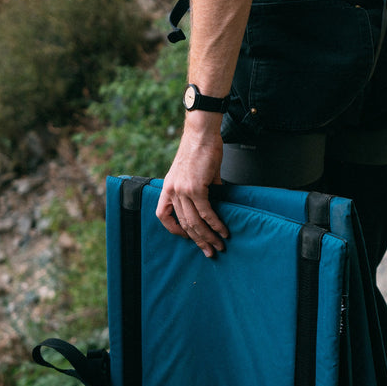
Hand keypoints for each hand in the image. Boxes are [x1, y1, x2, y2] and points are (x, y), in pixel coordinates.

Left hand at [156, 111, 229, 257]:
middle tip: (209, 251)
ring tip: (218, 246)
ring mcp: (183, 190)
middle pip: (183, 223)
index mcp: (168, 187)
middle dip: (198, 240)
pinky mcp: (196, 188)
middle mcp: (172, 191)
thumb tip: (214, 202)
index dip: (174, 229)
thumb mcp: (195, 174)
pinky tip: (223, 231)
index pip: (163, 215)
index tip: (187, 237)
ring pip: (194, 222)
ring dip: (208, 236)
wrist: (201, 134)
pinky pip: (205, 212)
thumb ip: (202, 189)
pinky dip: (215, 224)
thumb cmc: (199, 149)